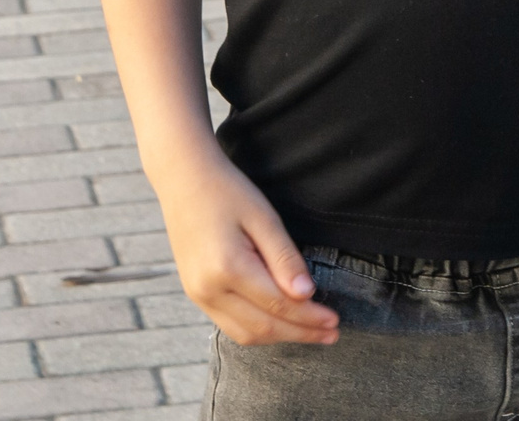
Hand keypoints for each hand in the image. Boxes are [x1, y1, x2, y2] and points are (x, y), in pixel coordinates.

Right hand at [155, 152, 338, 346]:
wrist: (183, 179)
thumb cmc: (227, 192)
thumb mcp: (264, 217)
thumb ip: (285, 259)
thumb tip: (307, 295)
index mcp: (228, 267)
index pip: (278, 305)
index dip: (310, 317)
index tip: (334, 322)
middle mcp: (208, 289)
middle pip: (263, 327)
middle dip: (300, 333)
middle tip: (332, 334)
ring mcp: (198, 295)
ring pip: (245, 334)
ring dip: (280, 337)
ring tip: (310, 332)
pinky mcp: (195, 293)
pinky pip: (229, 325)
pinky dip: (258, 330)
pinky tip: (279, 324)